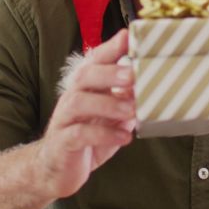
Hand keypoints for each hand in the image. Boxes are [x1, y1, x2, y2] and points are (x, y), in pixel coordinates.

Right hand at [36, 29, 136, 198]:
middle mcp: (72, 98)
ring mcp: (64, 120)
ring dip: (108, 104)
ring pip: (78, 102)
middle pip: (85, 76)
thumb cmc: (87, 139)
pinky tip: (124, 138)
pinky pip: (79, 134)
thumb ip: (127, 102)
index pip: (95, 61)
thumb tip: (151, 88)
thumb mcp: (111, 118)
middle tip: (132, 76)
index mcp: (85, 89)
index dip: (110, 48)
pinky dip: (103, 135)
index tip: (127, 37)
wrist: (57, 171)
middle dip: (109, 73)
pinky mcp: (62, 143)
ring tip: (132, 110)